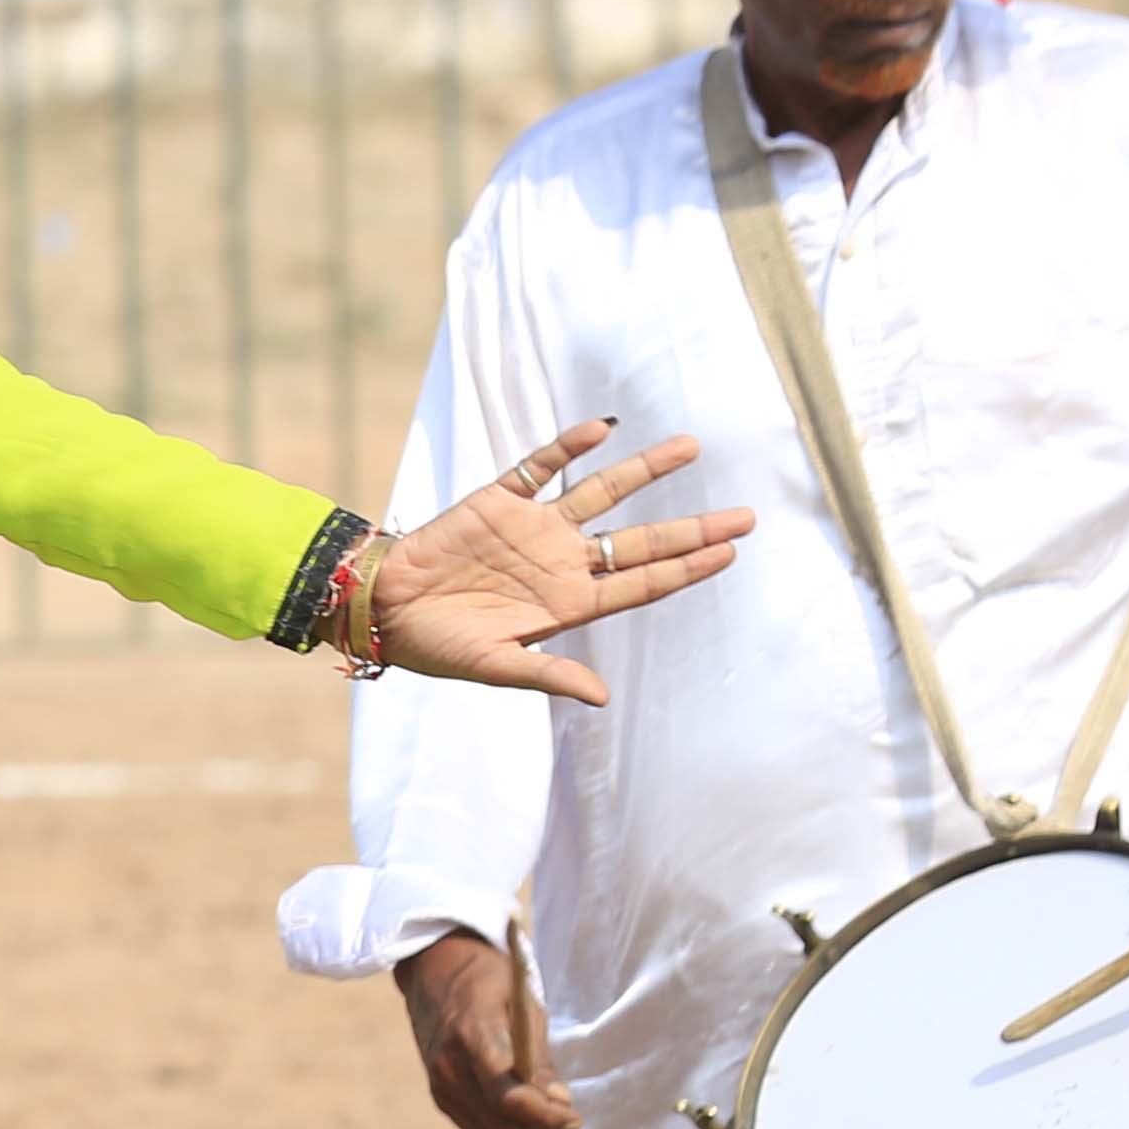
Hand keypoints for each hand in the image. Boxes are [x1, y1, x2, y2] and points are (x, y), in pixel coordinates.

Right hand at [365, 422, 751, 703]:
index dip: (685, 568)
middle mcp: (562, 562)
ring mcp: (535, 529)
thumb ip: (549, 674)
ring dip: (645, 470)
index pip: (640, 583)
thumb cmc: (436, 646)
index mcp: (568, 605)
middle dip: (692, 528)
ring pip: (603, 494)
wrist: (383, 609)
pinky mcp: (500, 501)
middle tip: (746, 517)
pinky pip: (540, 467)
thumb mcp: (494, 666)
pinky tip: (601, 430)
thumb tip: (601, 698)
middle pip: (641, 540)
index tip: (729, 552)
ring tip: (689, 446)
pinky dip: (568, 448)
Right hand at [393, 930, 575, 1128]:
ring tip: (549, 1114)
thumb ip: (539, 1056)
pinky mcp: (441, 1097)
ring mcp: (441, 1087)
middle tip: (567, 1114)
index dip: (547, 1116)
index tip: (575, 1116)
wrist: (433, 970)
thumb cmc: (487, 979)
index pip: (509, 1098)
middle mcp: (449, 1070)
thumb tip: (560, 1101)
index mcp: (471, 1038)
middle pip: (504, 1128)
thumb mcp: (523, 1003)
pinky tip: (526, 1114)